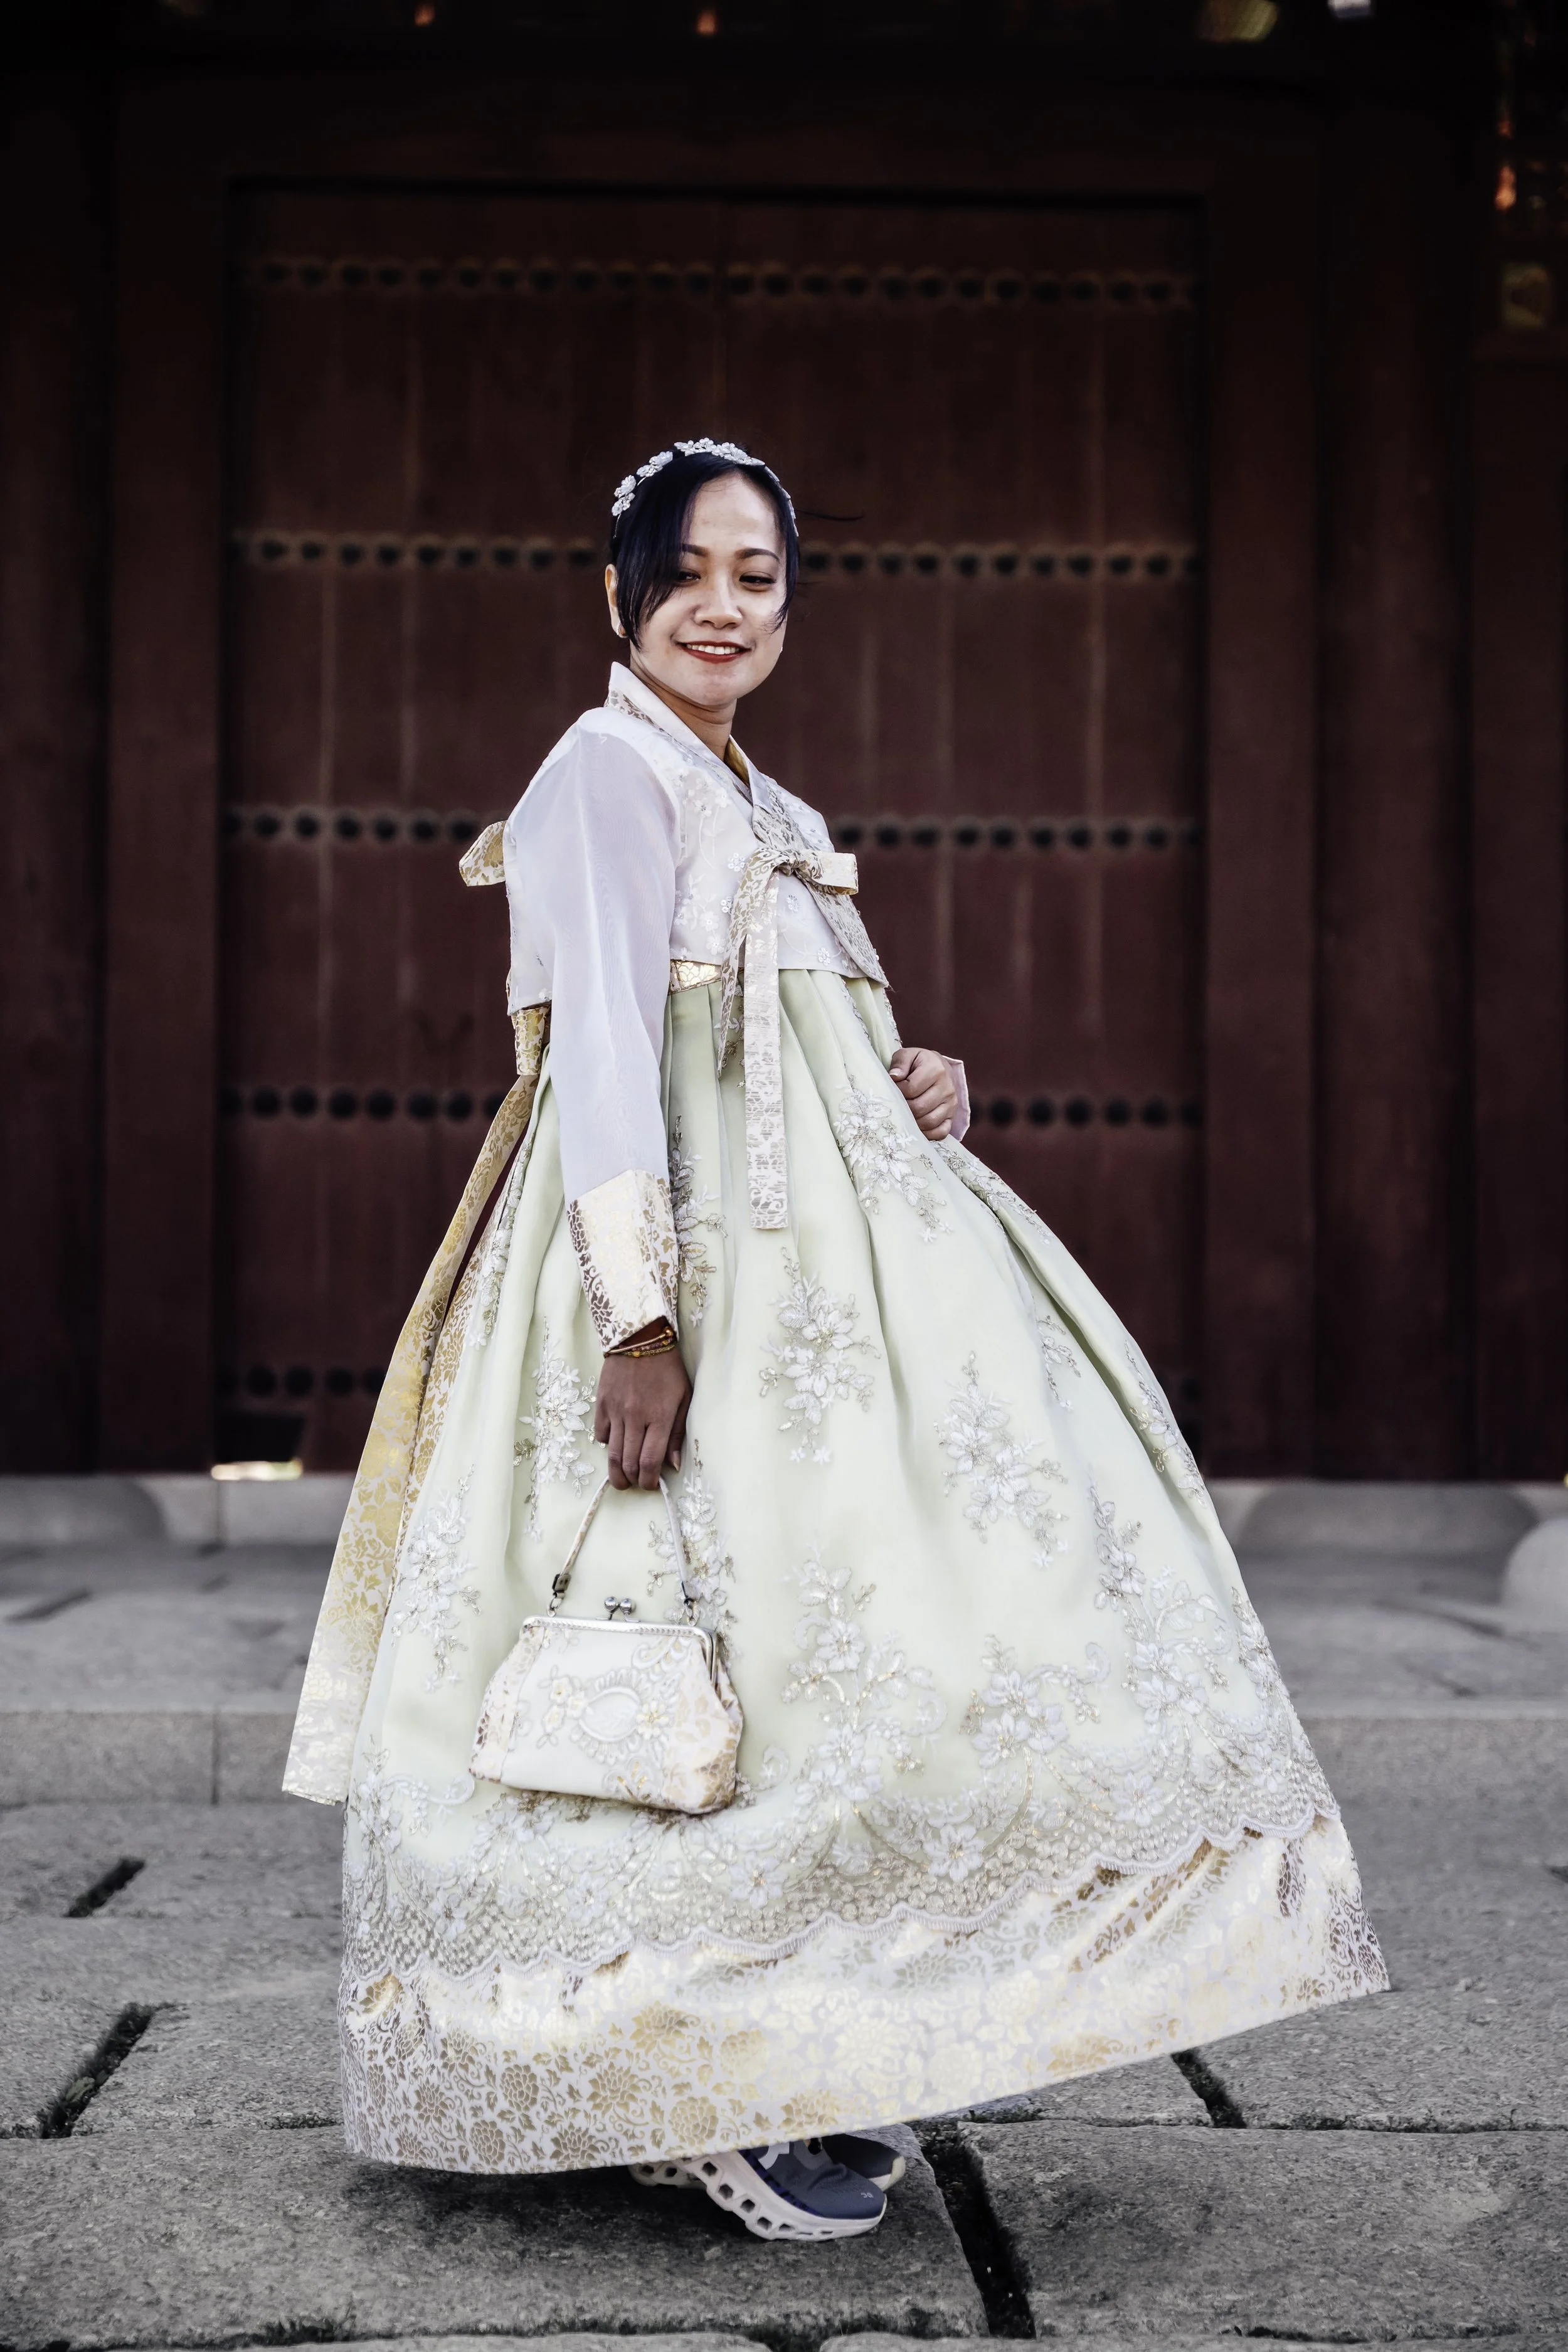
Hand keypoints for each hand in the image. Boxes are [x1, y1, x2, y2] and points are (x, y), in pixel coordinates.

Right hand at [594, 1326, 692, 1490]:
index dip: (648, 1481)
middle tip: (636, 1484)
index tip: (651, 1485)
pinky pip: (601, 1434)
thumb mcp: (683, 1398)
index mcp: (659, 1417)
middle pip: (628, 1463)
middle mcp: (635, 1417)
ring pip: (612, 1453)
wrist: (639, 1338)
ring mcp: (615, 1411)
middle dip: (632, 1481)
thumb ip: (677, 1433)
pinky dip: (608, 1445)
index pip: (650, 1462)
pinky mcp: (601, 1404)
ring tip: (622, 1479)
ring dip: (617, 1472)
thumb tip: (673, 1465)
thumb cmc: (668, 1369)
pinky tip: (616, 1445)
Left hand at [890, 1046, 958, 1140]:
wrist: (938, 1068)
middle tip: (897, 1104)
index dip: (897, 1091)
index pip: (910, 1088)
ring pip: (929, 1122)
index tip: (894, 1088)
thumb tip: (894, 1077)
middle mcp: (947, 1088)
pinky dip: (927, 1134)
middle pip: (919, 1107)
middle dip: (903, 1108)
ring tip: (905, 1114)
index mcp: (936, 1069)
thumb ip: (900, 1062)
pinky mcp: (952, 1117)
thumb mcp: (908, 1055)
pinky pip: (940, 1132)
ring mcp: (951, 1104)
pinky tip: (917, 1127)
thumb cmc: (918, 1063)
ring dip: (913, 1122)